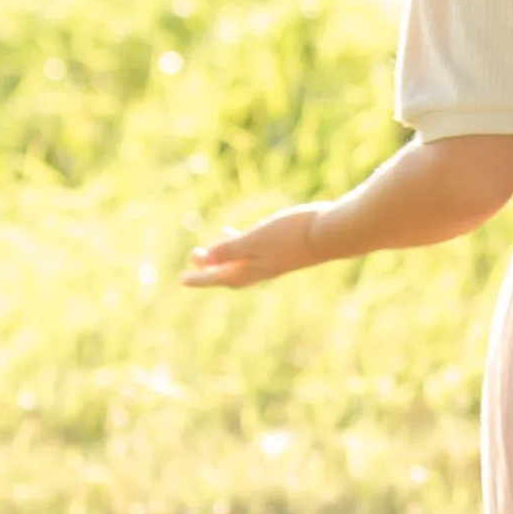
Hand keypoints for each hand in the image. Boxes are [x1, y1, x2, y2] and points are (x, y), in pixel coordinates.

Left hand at [181, 207, 320, 288]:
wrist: (331, 233)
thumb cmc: (291, 234)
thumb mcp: (255, 240)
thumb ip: (230, 250)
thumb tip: (205, 259)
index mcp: (252, 269)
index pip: (219, 276)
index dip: (199, 277)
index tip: (182, 280)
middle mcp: (262, 269)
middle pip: (229, 273)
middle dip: (211, 268)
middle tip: (194, 257)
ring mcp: (275, 261)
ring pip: (243, 264)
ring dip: (227, 257)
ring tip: (215, 246)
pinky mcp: (286, 250)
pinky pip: (256, 253)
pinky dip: (244, 247)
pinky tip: (246, 234)